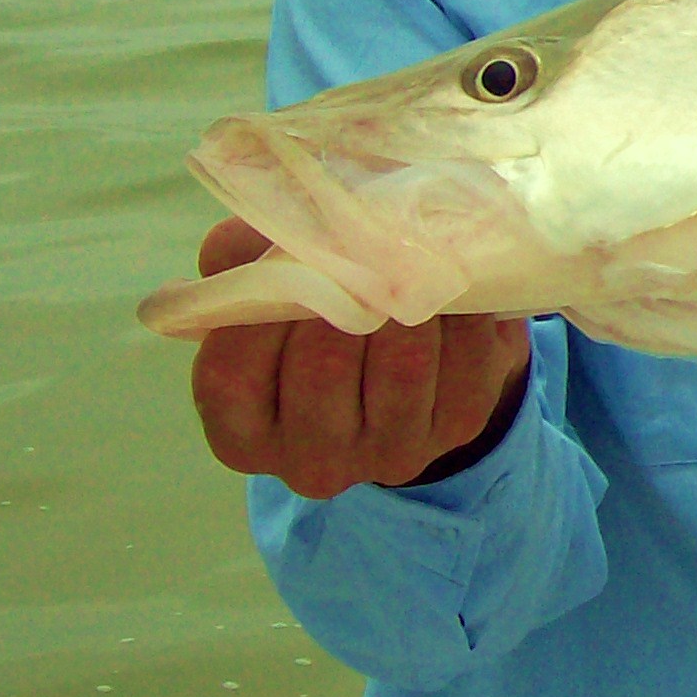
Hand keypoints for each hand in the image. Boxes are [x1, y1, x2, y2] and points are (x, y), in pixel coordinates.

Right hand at [186, 217, 532, 499]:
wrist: (416, 345)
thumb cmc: (319, 309)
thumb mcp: (267, 283)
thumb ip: (245, 259)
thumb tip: (281, 233)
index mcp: (242, 433)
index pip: (231, 372)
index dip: (261, 305)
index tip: (289, 255)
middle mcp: (309, 463)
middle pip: (322, 367)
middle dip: (346, 294)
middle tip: (362, 247)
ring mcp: (387, 454)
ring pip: (402, 363)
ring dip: (410, 299)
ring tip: (409, 260)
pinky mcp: (457, 427)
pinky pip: (465, 358)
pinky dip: (461, 310)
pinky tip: (453, 286)